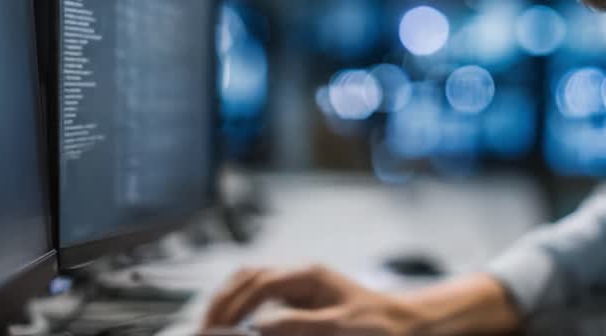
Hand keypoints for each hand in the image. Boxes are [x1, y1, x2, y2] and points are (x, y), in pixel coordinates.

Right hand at [201, 264, 424, 335]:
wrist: (403, 325)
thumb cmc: (378, 326)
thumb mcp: (340, 328)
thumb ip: (300, 325)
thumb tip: (260, 325)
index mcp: (308, 276)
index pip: (257, 285)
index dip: (233, 309)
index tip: (215, 330)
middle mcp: (299, 275)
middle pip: (246, 278)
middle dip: (221, 303)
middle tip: (202, 329)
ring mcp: (297, 285)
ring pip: (249, 283)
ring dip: (227, 302)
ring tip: (210, 325)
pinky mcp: (298, 299)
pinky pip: (261, 295)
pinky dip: (242, 305)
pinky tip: (233, 324)